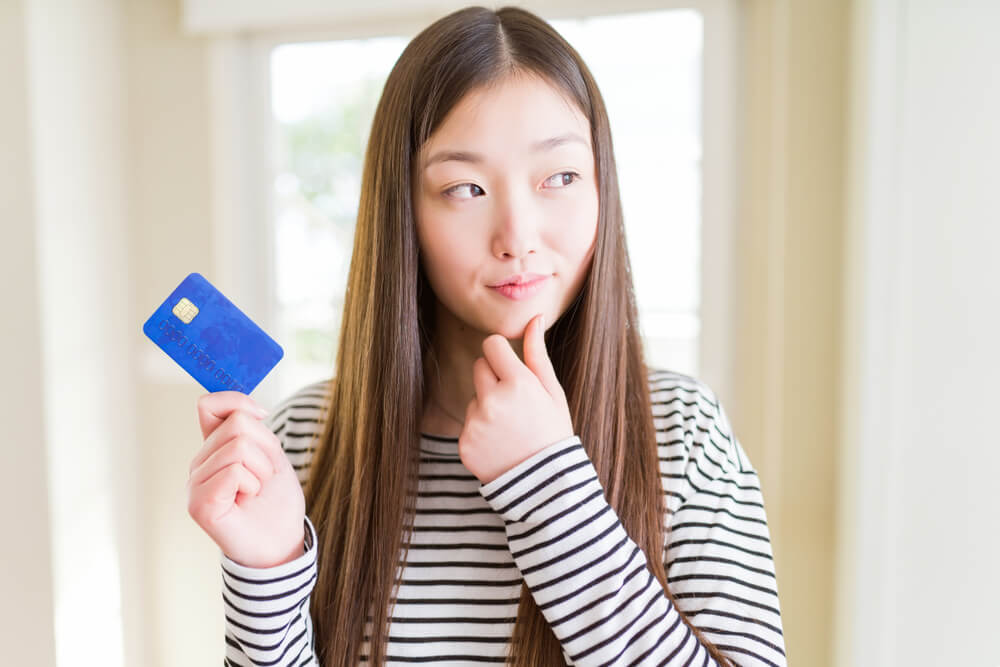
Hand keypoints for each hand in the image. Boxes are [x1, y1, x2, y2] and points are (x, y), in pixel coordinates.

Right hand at [186, 391, 305, 568]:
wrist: (281, 543)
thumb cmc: (276, 500)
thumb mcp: (271, 453)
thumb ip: (252, 429)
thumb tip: (248, 410)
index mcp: (213, 449)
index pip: (208, 405)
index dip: (237, 402)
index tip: (261, 416)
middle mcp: (198, 464)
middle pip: (237, 424)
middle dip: (266, 448)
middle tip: (264, 476)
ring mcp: (194, 485)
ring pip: (239, 446)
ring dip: (262, 469)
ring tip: (256, 490)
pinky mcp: (198, 505)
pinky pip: (233, 471)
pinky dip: (252, 484)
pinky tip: (247, 501)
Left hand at [459, 313, 574, 484]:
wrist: (546, 484)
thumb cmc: (553, 431)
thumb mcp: (553, 391)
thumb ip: (537, 353)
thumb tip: (535, 317)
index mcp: (518, 383)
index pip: (491, 345)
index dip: (501, 354)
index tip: (510, 366)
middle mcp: (493, 400)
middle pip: (478, 366)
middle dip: (493, 377)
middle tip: (515, 402)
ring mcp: (476, 423)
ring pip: (473, 397)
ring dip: (486, 406)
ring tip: (509, 428)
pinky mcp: (464, 443)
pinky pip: (467, 423)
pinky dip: (480, 431)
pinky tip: (499, 444)